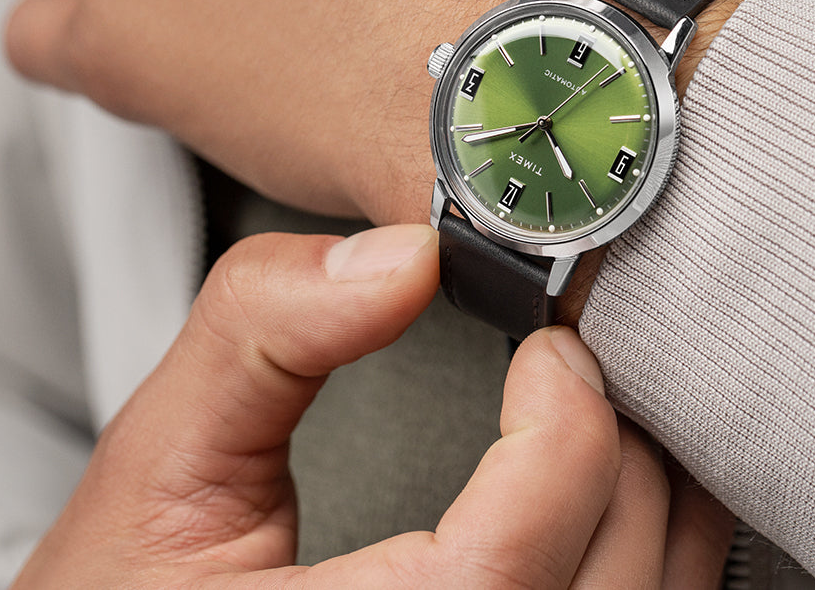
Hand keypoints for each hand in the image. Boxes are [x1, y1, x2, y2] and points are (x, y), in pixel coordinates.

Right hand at [13, 224, 732, 587]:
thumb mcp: (156, 468)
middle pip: (613, 581)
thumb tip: (397, 256)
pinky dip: (655, 563)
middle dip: (620, 446)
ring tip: (611, 420)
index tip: (547, 349)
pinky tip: (620, 506)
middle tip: (580, 368)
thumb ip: (259, 340)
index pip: (513, 557)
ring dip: (659, 506)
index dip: (563, 426)